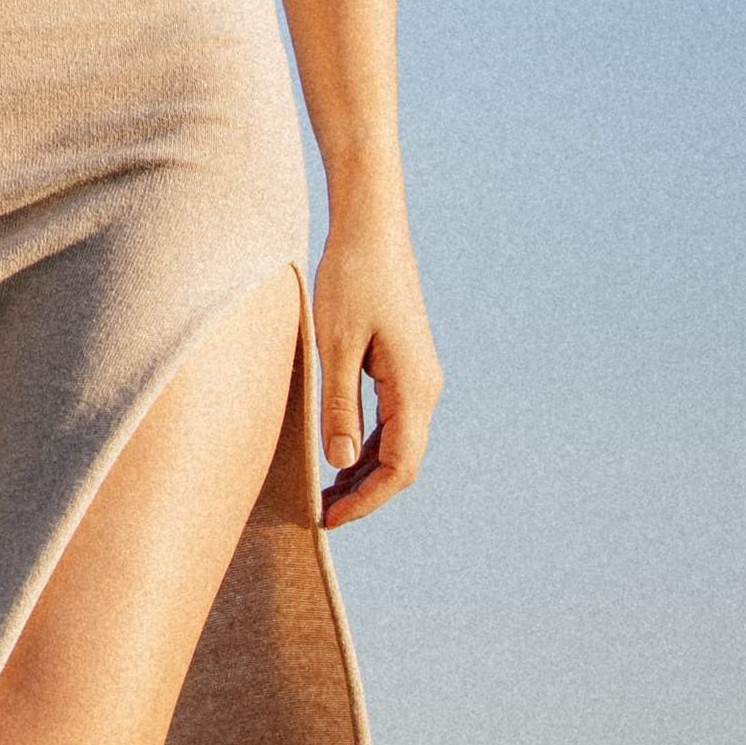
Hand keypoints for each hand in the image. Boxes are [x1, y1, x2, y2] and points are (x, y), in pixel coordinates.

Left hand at [312, 183, 440, 522]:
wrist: (371, 226)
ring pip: (398, 446)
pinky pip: (392, 423)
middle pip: (402, 464)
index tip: (329, 518)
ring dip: (364, 473)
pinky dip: (367, 447)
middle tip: (320, 513)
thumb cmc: (350, 277)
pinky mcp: (405, 367)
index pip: (399, 468)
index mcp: (414, 388)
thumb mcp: (335, 345)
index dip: (366, 501)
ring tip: (324, 492)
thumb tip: (340, 462)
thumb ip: (339, 406)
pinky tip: (338, 455)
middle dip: (364, 494)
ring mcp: (419, 378)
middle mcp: (425, 389)